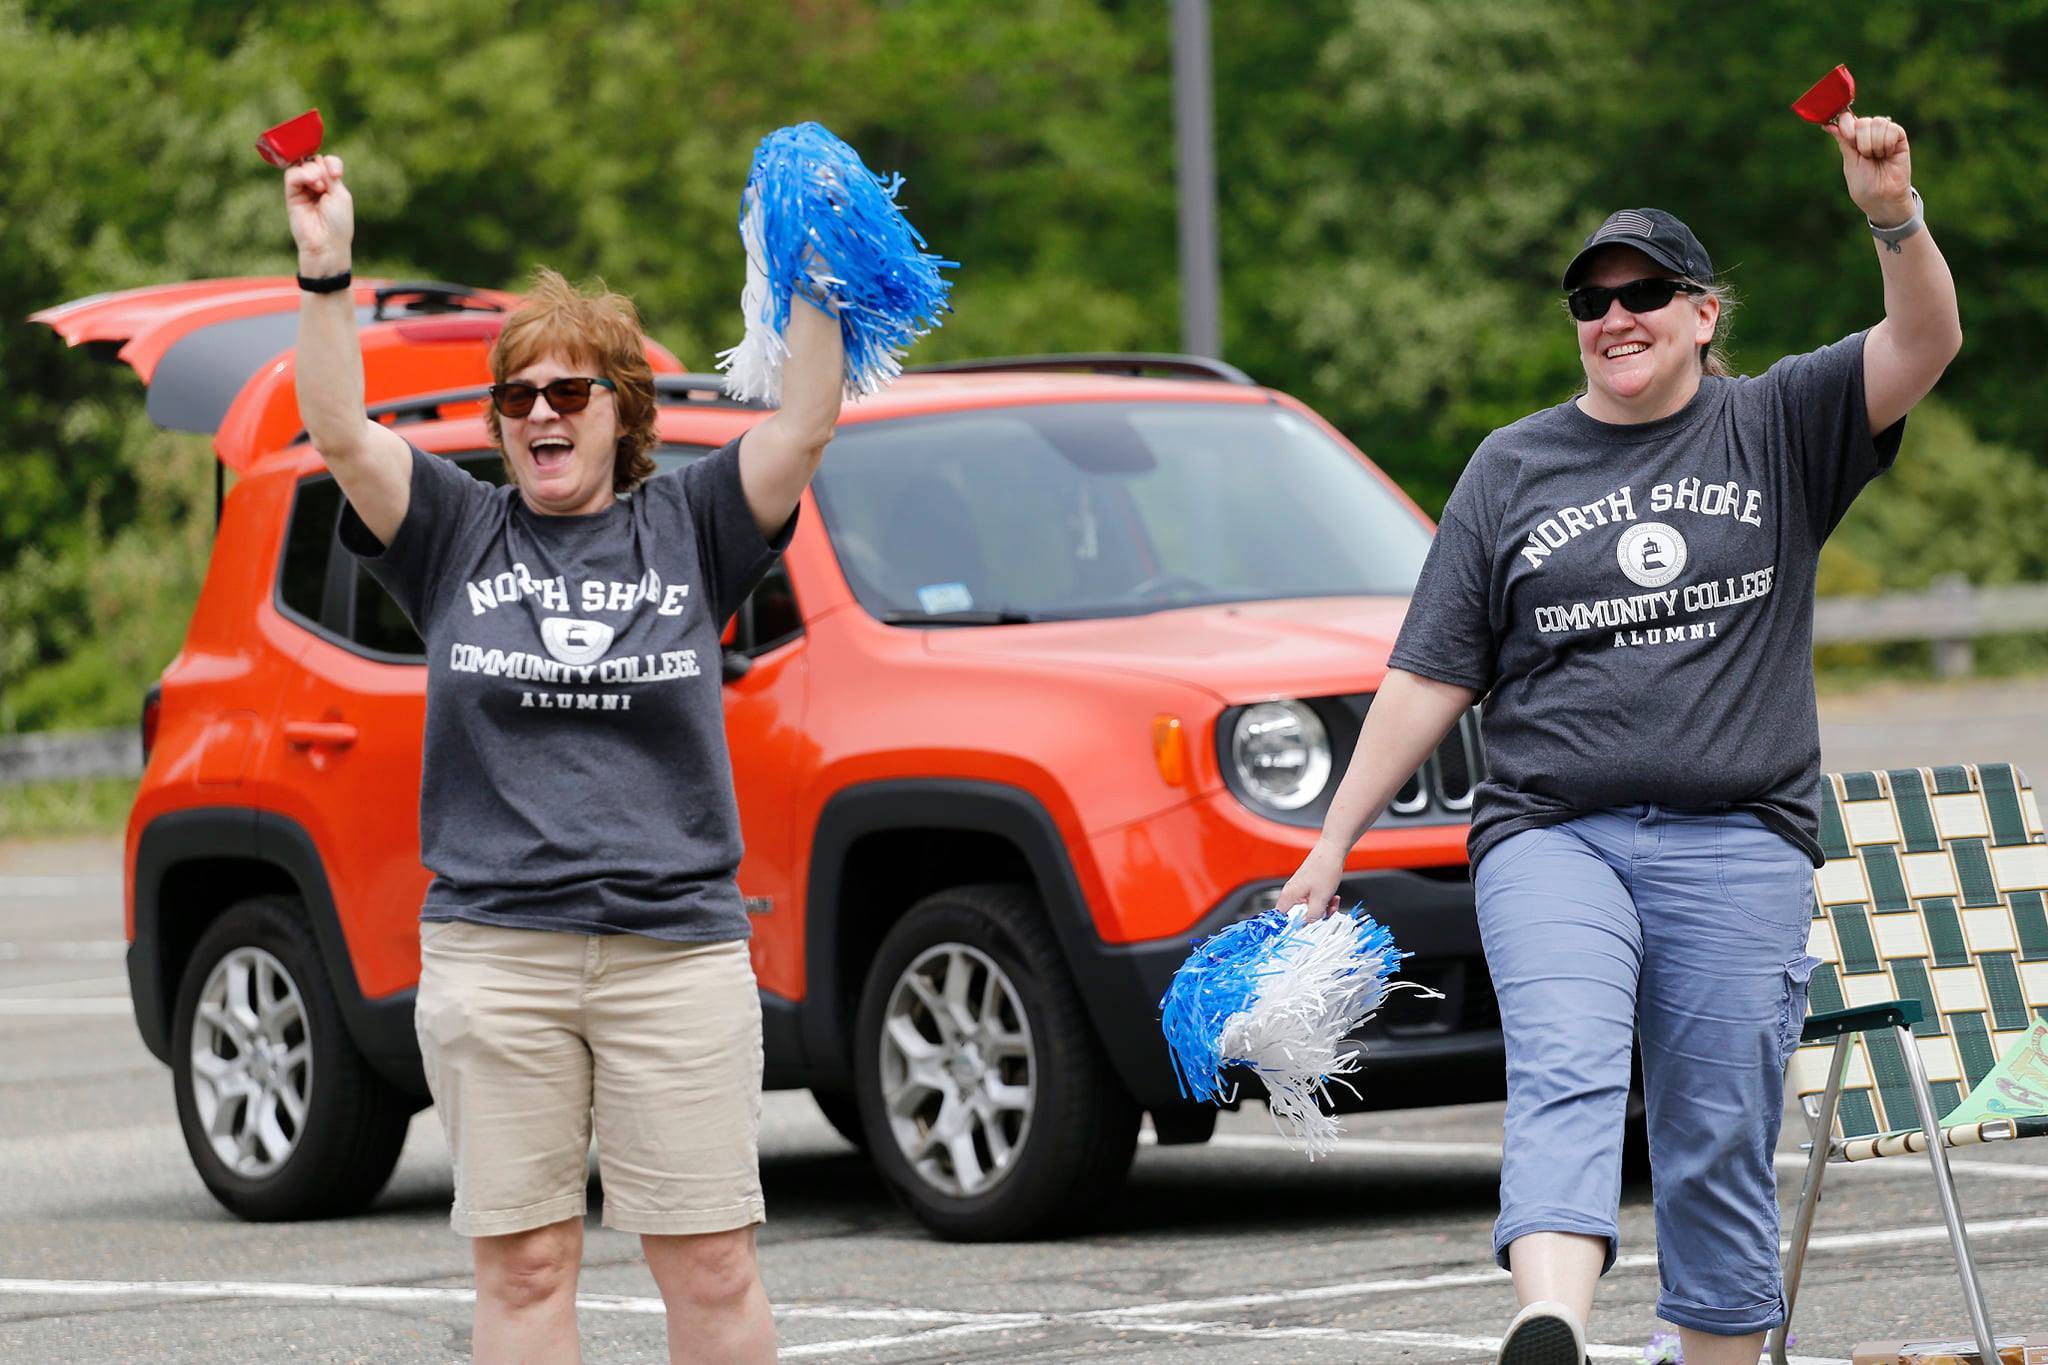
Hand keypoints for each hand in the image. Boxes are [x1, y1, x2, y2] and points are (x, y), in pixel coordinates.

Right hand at [285, 154, 353, 275]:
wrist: (326, 243)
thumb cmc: (338, 223)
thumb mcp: (341, 195)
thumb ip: (330, 175)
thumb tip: (317, 159)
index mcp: (332, 185)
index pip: (327, 161)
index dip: (331, 163)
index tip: (337, 174)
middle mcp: (317, 185)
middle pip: (314, 161)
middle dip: (321, 169)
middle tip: (326, 185)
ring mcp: (303, 189)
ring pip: (301, 165)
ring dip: (312, 172)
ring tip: (319, 187)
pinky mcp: (291, 195)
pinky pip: (291, 175)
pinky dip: (302, 175)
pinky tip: (311, 185)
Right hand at [1274, 839, 1346, 922]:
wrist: (1332, 850)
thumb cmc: (1324, 870)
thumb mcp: (1320, 899)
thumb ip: (1313, 916)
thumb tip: (1309, 924)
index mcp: (1289, 895)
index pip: (1281, 918)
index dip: (1290, 927)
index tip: (1302, 932)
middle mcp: (1291, 892)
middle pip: (1298, 914)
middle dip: (1314, 917)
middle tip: (1326, 914)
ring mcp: (1300, 888)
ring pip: (1309, 907)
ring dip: (1322, 909)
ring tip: (1333, 903)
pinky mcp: (1308, 886)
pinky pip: (1314, 900)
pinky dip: (1324, 901)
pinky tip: (1333, 897)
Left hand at [1829, 111, 1913, 224]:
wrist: (1883, 197)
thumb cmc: (1865, 184)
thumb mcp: (1850, 162)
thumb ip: (1844, 141)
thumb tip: (1828, 124)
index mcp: (1853, 139)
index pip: (1847, 118)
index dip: (1846, 123)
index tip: (1848, 136)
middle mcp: (1868, 134)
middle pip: (1862, 121)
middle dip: (1861, 141)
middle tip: (1866, 157)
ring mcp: (1884, 134)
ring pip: (1877, 122)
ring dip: (1874, 144)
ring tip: (1878, 158)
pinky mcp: (1899, 137)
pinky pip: (1892, 128)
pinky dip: (1887, 143)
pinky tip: (1888, 154)